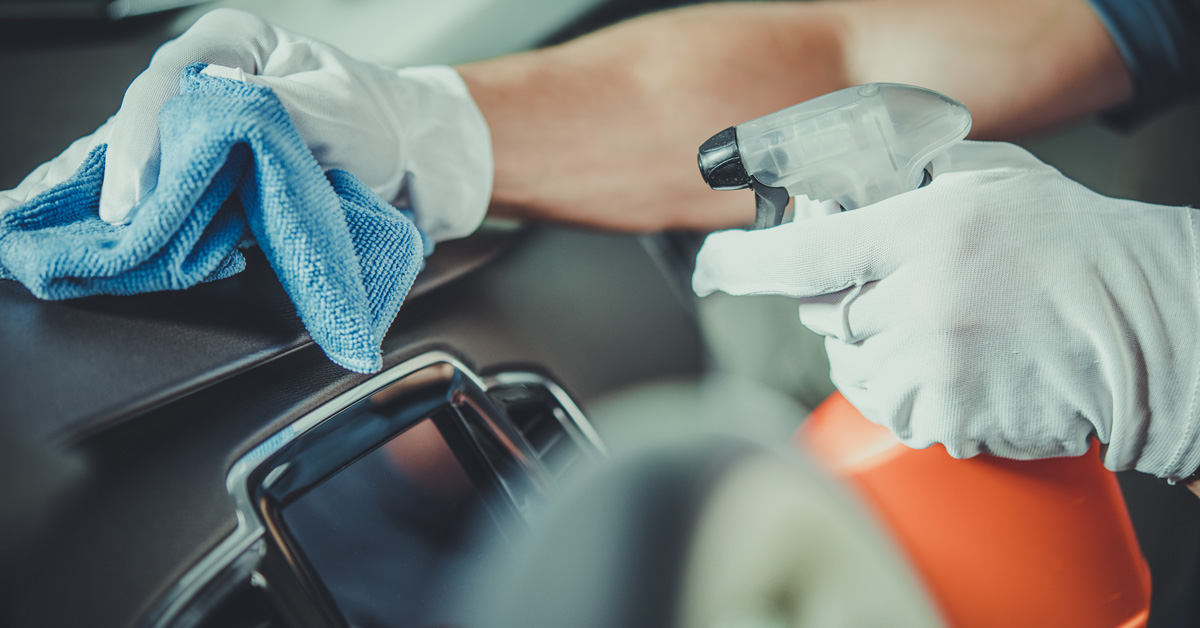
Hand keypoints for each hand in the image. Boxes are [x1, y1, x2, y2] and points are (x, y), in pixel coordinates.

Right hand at [0, 9, 490, 241]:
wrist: (418, 163)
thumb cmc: (380, 122)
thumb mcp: (330, 109)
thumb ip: (268, 108)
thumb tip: (210, 115)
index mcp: (230, 44)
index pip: (165, 84)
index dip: (141, 141)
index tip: (136, 194)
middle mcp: (209, 84)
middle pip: (146, 129)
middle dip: (124, 178)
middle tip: (111, 228)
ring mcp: (211, 135)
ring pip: (153, 167)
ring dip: (131, 205)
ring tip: (99, 242)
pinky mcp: (221, 178)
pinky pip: (175, 197)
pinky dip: (154, 221)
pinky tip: (119, 243)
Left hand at [693, 141, 1199, 480]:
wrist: (1142, 324)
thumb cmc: (1069, 245)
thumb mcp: (990, 180)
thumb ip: (914, 180)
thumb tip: (847, 193)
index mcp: (922, 232)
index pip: (803, 253)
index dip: (745, 262)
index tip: (714, 265)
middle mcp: (919, 299)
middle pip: (827, 316)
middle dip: (848, 305)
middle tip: (903, 293)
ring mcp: (932, 364)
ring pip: (853, 369)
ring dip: (877, 355)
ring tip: (940, 332)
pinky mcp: (948, 417)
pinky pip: (892, 410)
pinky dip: (910, 395)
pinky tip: (957, 368)